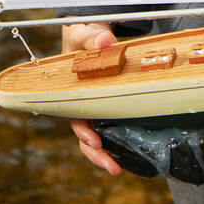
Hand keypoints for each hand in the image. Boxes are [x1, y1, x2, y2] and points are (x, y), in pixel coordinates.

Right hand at [61, 22, 121, 174]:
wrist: (91, 35)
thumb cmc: (83, 37)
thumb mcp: (85, 34)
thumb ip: (94, 37)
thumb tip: (104, 42)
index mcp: (73, 91)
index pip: (75, 116)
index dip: (83, 131)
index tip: (93, 140)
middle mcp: (82, 103)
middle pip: (85, 134)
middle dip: (95, 153)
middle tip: (111, 166)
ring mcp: (95, 106)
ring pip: (97, 136)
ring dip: (105, 154)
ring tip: (117, 169)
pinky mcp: (109, 106)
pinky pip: (111, 126)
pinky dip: (117, 141)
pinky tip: (129, 153)